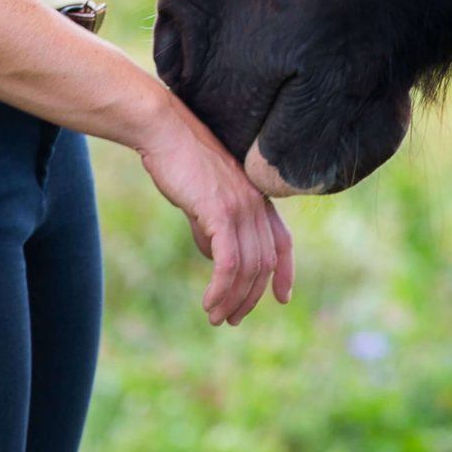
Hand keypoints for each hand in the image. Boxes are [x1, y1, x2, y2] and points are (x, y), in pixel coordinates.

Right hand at [135, 95, 296, 324]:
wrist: (165, 132)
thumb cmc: (180, 161)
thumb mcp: (203, 199)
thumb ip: (213, 227)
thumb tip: (215, 258)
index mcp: (257, 198)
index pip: (283, 241)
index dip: (286, 272)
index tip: (282, 298)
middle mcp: (257, 202)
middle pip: (265, 263)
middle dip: (250, 297)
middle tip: (230, 320)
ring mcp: (242, 206)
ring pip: (249, 268)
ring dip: (233, 299)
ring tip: (216, 318)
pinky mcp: (222, 211)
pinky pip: (230, 262)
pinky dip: (222, 288)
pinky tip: (209, 302)